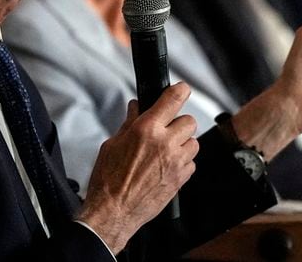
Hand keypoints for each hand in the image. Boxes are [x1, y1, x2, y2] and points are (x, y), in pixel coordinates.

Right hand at [78, 83, 198, 252]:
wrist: (113, 212)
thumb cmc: (108, 180)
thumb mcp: (112, 144)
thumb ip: (129, 123)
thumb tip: (136, 107)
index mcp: (146, 130)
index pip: (174, 99)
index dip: (180, 90)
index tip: (181, 89)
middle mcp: (165, 143)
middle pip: (189, 121)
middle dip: (178, 123)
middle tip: (166, 130)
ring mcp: (176, 162)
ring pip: (194, 142)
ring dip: (183, 143)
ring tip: (166, 151)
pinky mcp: (181, 179)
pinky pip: (191, 163)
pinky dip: (183, 162)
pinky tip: (167, 166)